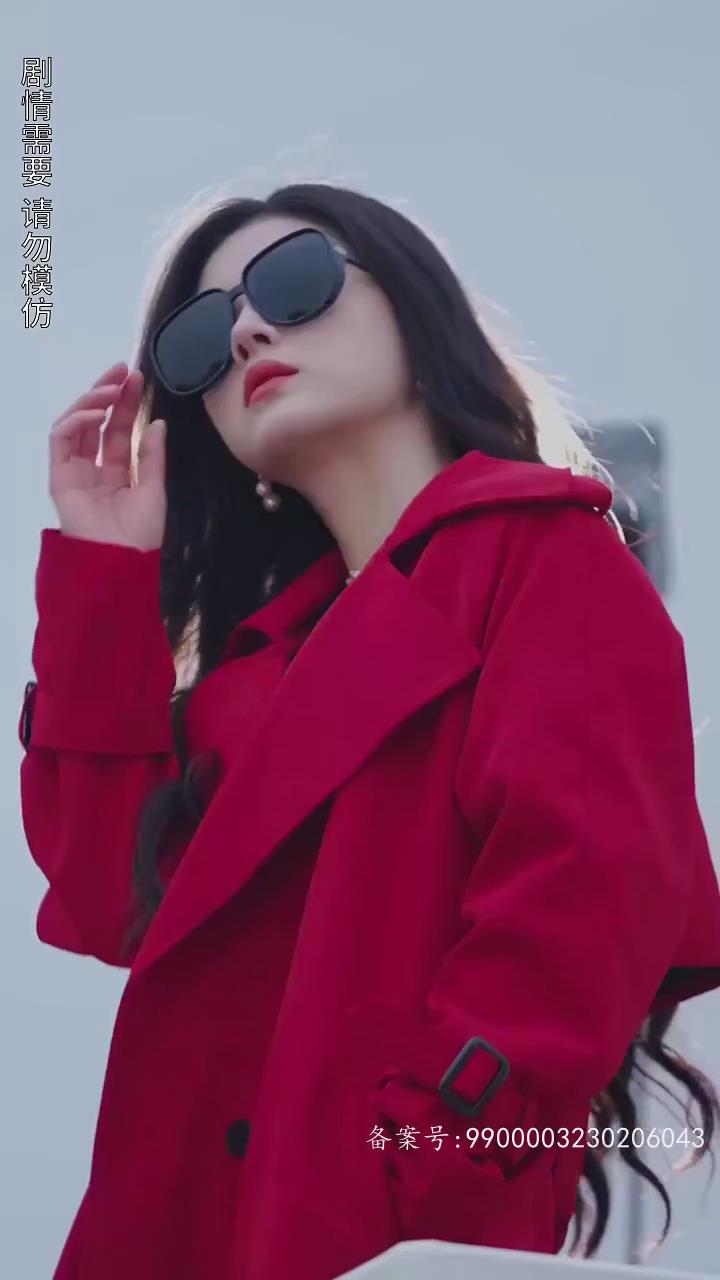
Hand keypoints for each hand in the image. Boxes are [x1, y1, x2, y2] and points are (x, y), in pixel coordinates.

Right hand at [49, 361, 166, 550]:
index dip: (125, 404)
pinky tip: (94, 413)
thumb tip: (157, 423)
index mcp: (116, 474)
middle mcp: (93, 469)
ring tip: (112, 388)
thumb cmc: (139, 534)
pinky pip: (61, 440)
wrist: (120, 561)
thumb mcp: (154, 489)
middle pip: (96, 423)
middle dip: (107, 393)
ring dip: (91, 402)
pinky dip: (75, 421)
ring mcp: (74, 472)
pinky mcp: (59, 477)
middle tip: (122, 371)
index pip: (117, 430)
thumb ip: (152, 456)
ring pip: (75, 425)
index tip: (136, 378)